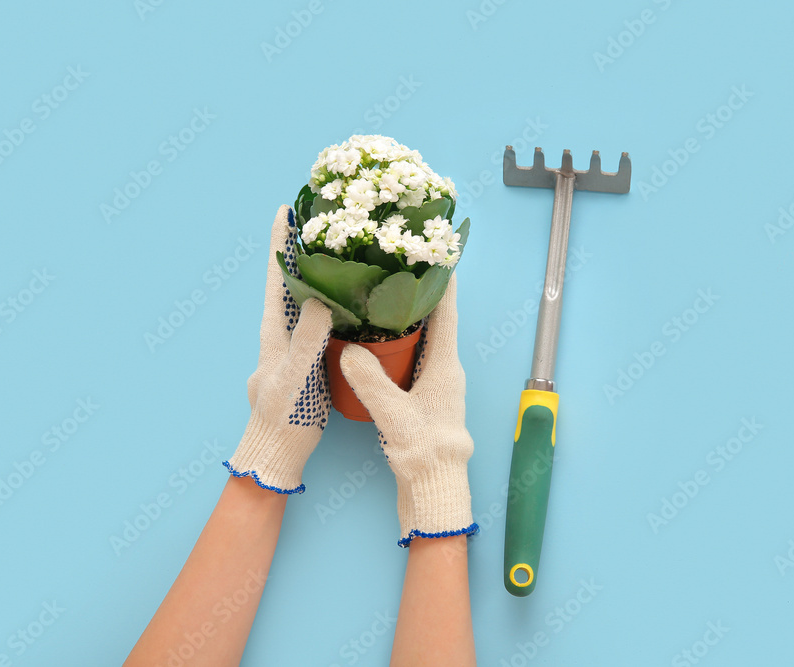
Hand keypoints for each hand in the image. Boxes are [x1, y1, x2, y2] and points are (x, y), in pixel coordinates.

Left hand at [224, 205, 331, 493]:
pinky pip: (325, 321)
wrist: (278, 451)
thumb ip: (307, 340)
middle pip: (294, 280)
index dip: (281, 242)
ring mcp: (297, 344)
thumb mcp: (296, 378)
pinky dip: (338, 302)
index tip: (286, 209)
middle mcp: (284, 331)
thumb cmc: (282, 417)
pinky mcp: (312, 358)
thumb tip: (322, 299)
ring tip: (340, 245)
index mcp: (274, 331)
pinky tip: (355, 298)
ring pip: (310, 299)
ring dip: (322, 273)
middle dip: (303, 247)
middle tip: (320, 217)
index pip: (278, 276)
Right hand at [340, 275, 476, 544]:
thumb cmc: (424, 452)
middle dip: (418, 296)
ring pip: (422, 344)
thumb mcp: (393, 413)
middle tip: (396, 270)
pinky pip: (411, 363)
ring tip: (382, 299)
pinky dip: (397, 348)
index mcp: (445, 367)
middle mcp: (445, 372)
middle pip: (434, 324)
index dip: (441, 283)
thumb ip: (370, 380)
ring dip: (406, 322)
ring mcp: (436, 387)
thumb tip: (348, 349)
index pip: (446, 314)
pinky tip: (375, 346)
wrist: (435, 490)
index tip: (437, 254)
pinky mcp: (424, 402)